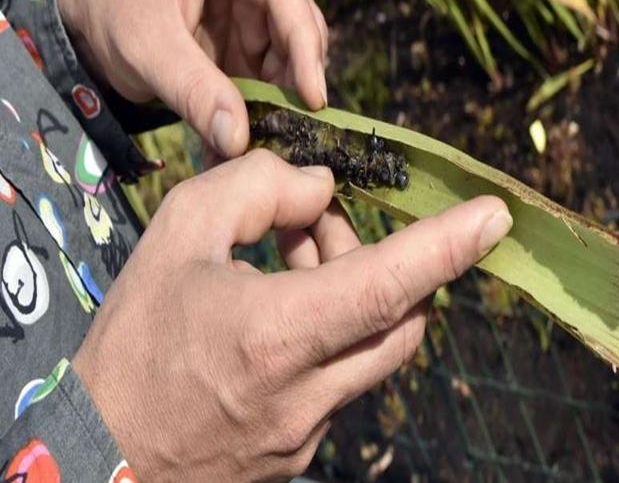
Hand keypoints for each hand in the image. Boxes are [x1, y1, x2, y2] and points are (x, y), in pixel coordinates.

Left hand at [56, 0, 327, 158]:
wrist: (85, 8)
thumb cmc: (109, 8)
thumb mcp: (146, 48)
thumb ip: (193, 91)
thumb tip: (237, 141)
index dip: (303, 45)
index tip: (314, 97)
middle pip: (296, 18)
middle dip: (296, 74)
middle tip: (296, 124)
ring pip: (292, 44)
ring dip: (284, 90)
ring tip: (275, 130)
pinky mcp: (250, 22)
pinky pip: (274, 61)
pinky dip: (269, 95)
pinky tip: (262, 123)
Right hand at [72, 149, 511, 480]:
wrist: (95, 460)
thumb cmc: (130, 346)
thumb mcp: (174, 238)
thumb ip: (252, 192)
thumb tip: (319, 189)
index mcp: (275, 337)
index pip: (386, 285)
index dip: (447, 246)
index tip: (496, 218)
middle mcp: (307, 393)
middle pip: (397, 318)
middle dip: (382, 261)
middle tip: (317, 227)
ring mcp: (310, 431)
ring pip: (375, 349)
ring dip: (356, 294)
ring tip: (291, 260)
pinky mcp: (302, 450)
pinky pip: (342, 381)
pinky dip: (331, 335)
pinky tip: (280, 316)